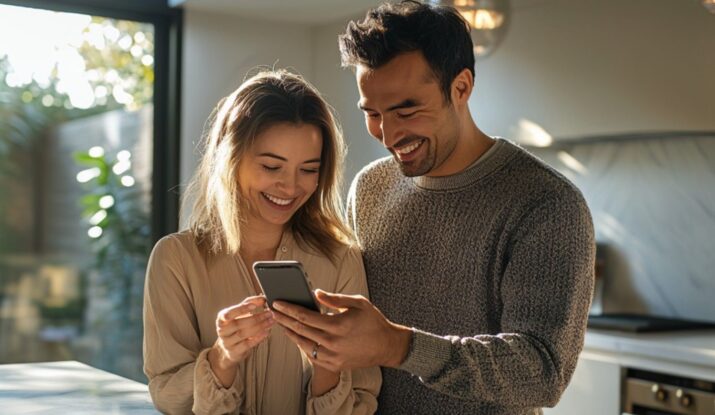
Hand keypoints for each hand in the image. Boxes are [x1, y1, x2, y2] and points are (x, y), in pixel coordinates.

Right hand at [208, 296, 273, 385]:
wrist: (230, 348)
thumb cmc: (236, 326)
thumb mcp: (239, 314)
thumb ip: (249, 303)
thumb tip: (262, 298)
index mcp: (222, 319)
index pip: (230, 313)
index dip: (241, 309)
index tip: (254, 306)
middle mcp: (222, 330)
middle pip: (239, 323)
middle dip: (256, 318)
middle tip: (269, 313)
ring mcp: (227, 342)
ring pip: (244, 334)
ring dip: (260, 327)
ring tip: (271, 321)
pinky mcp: (234, 352)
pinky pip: (247, 344)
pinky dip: (258, 338)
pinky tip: (266, 332)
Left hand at [272, 289, 411, 371]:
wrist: (386, 346)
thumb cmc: (373, 321)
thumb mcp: (358, 303)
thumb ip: (335, 298)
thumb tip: (315, 293)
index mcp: (338, 325)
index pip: (306, 316)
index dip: (289, 309)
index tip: (278, 303)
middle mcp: (333, 343)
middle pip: (301, 330)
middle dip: (284, 319)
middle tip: (273, 311)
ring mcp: (333, 356)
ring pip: (304, 344)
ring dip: (290, 333)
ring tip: (282, 323)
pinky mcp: (334, 365)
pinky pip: (312, 355)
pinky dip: (302, 345)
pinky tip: (297, 337)